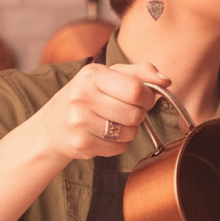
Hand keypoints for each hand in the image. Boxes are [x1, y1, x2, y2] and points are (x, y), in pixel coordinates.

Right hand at [35, 63, 169, 162]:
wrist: (53, 126)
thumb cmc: (88, 96)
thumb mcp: (109, 75)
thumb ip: (140, 72)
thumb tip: (166, 81)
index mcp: (92, 74)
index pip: (136, 90)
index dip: (148, 97)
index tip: (143, 99)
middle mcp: (82, 96)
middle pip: (135, 113)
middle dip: (139, 115)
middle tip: (127, 112)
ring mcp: (79, 121)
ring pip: (129, 133)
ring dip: (129, 130)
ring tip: (114, 123)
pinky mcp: (81, 144)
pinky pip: (119, 148)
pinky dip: (119, 144)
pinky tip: (105, 135)